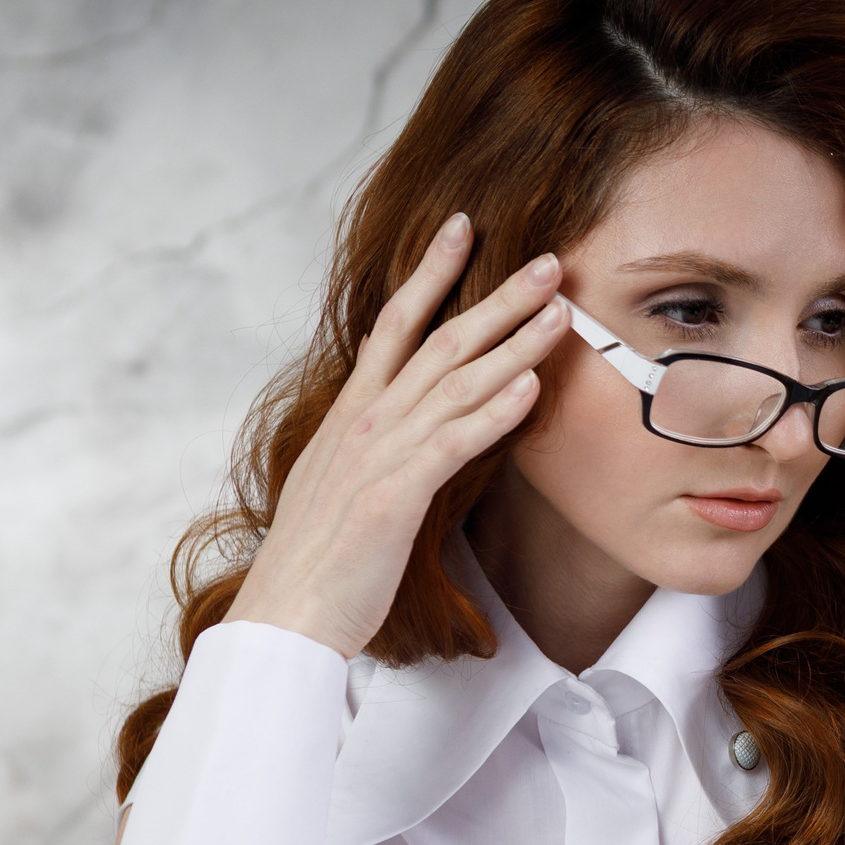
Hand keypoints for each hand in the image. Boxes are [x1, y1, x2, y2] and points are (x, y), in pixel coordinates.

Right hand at [226, 214, 569, 658]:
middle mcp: (365, 422)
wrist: (284, 615)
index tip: (464, 229)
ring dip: (512, 344)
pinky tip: (528, 388)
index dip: (431, 273)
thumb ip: (372, 432)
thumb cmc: (322, 557)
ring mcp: (377, 456)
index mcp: (353, 414)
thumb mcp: (345, 479)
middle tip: (549, 261)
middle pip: (439, 341)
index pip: (395, 324)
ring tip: (560, 312)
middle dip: (496, 297)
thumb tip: (392, 386)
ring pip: (454, 383)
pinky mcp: (392, 497)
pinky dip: (491, 413)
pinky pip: (450, 445)